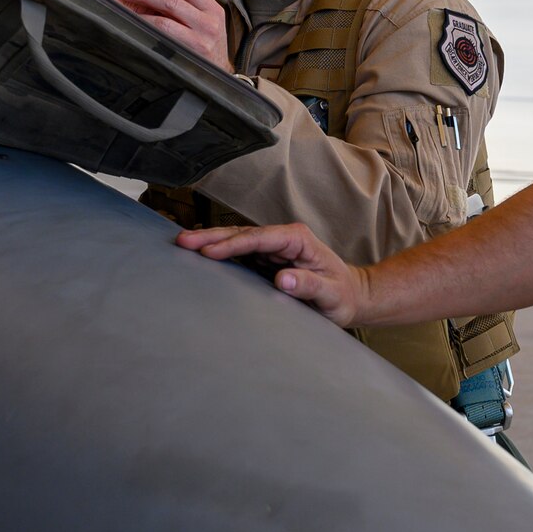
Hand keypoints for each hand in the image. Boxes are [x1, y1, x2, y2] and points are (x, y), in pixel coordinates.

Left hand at [120, 0, 230, 72]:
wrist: (217, 75)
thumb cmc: (207, 44)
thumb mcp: (207, 21)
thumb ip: (189, 5)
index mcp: (213, 10)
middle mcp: (208, 24)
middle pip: (171, 1)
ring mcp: (199, 41)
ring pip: (163, 20)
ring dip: (141, 11)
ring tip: (127, 5)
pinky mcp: (186, 55)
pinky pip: (160, 38)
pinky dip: (144, 27)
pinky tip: (135, 23)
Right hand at [176, 222, 365, 323]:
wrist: (350, 297)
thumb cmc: (342, 295)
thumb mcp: (331, 294)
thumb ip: (309, 285)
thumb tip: (283, 279)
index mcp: (298, 239)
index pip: (260, 238)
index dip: (234, 244)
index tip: (210, 252)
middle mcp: (284, 238)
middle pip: (243, 234)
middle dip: (212, 237)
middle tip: (183, 241)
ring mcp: (273, 248)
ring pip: (237, 240)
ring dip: (210, 242)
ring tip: (182, 244)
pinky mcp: (266, 259)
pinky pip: (239, 253)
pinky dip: (218, 252)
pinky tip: (199, 254)